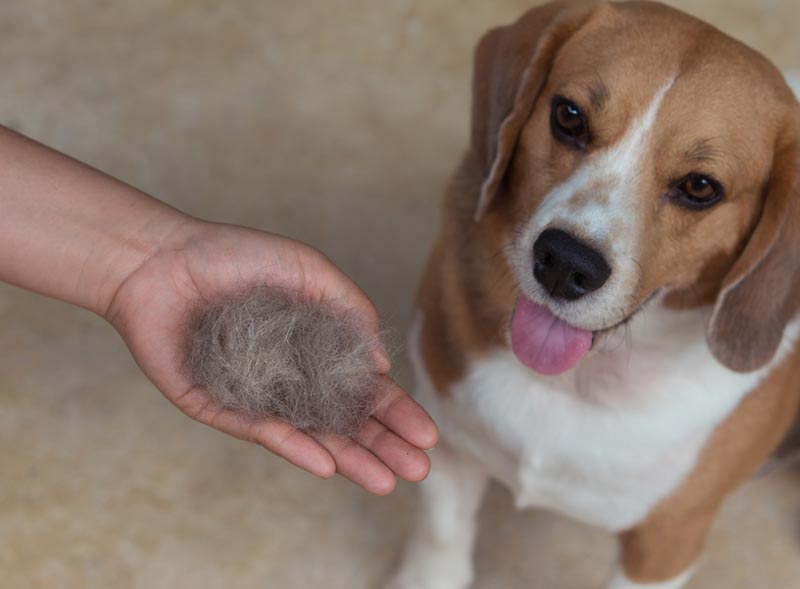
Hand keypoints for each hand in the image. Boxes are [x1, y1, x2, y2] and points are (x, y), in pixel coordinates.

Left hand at [104, 220, 437, 494]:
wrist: (162, 259)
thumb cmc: (237, 256)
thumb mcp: (308, 270)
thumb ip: (350, 309)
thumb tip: (383, 364)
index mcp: (314, 349)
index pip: (363, 389)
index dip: (395, 411)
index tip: (426, 434)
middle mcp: (290, 379)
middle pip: (343, 420)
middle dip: (382, 444)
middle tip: (419, 469)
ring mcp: (256, 397)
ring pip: (310, 436)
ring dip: (349, 459)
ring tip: (387, 481)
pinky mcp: (218, 407)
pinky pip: (260, 431)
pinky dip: (293, 446)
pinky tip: (327, 463)